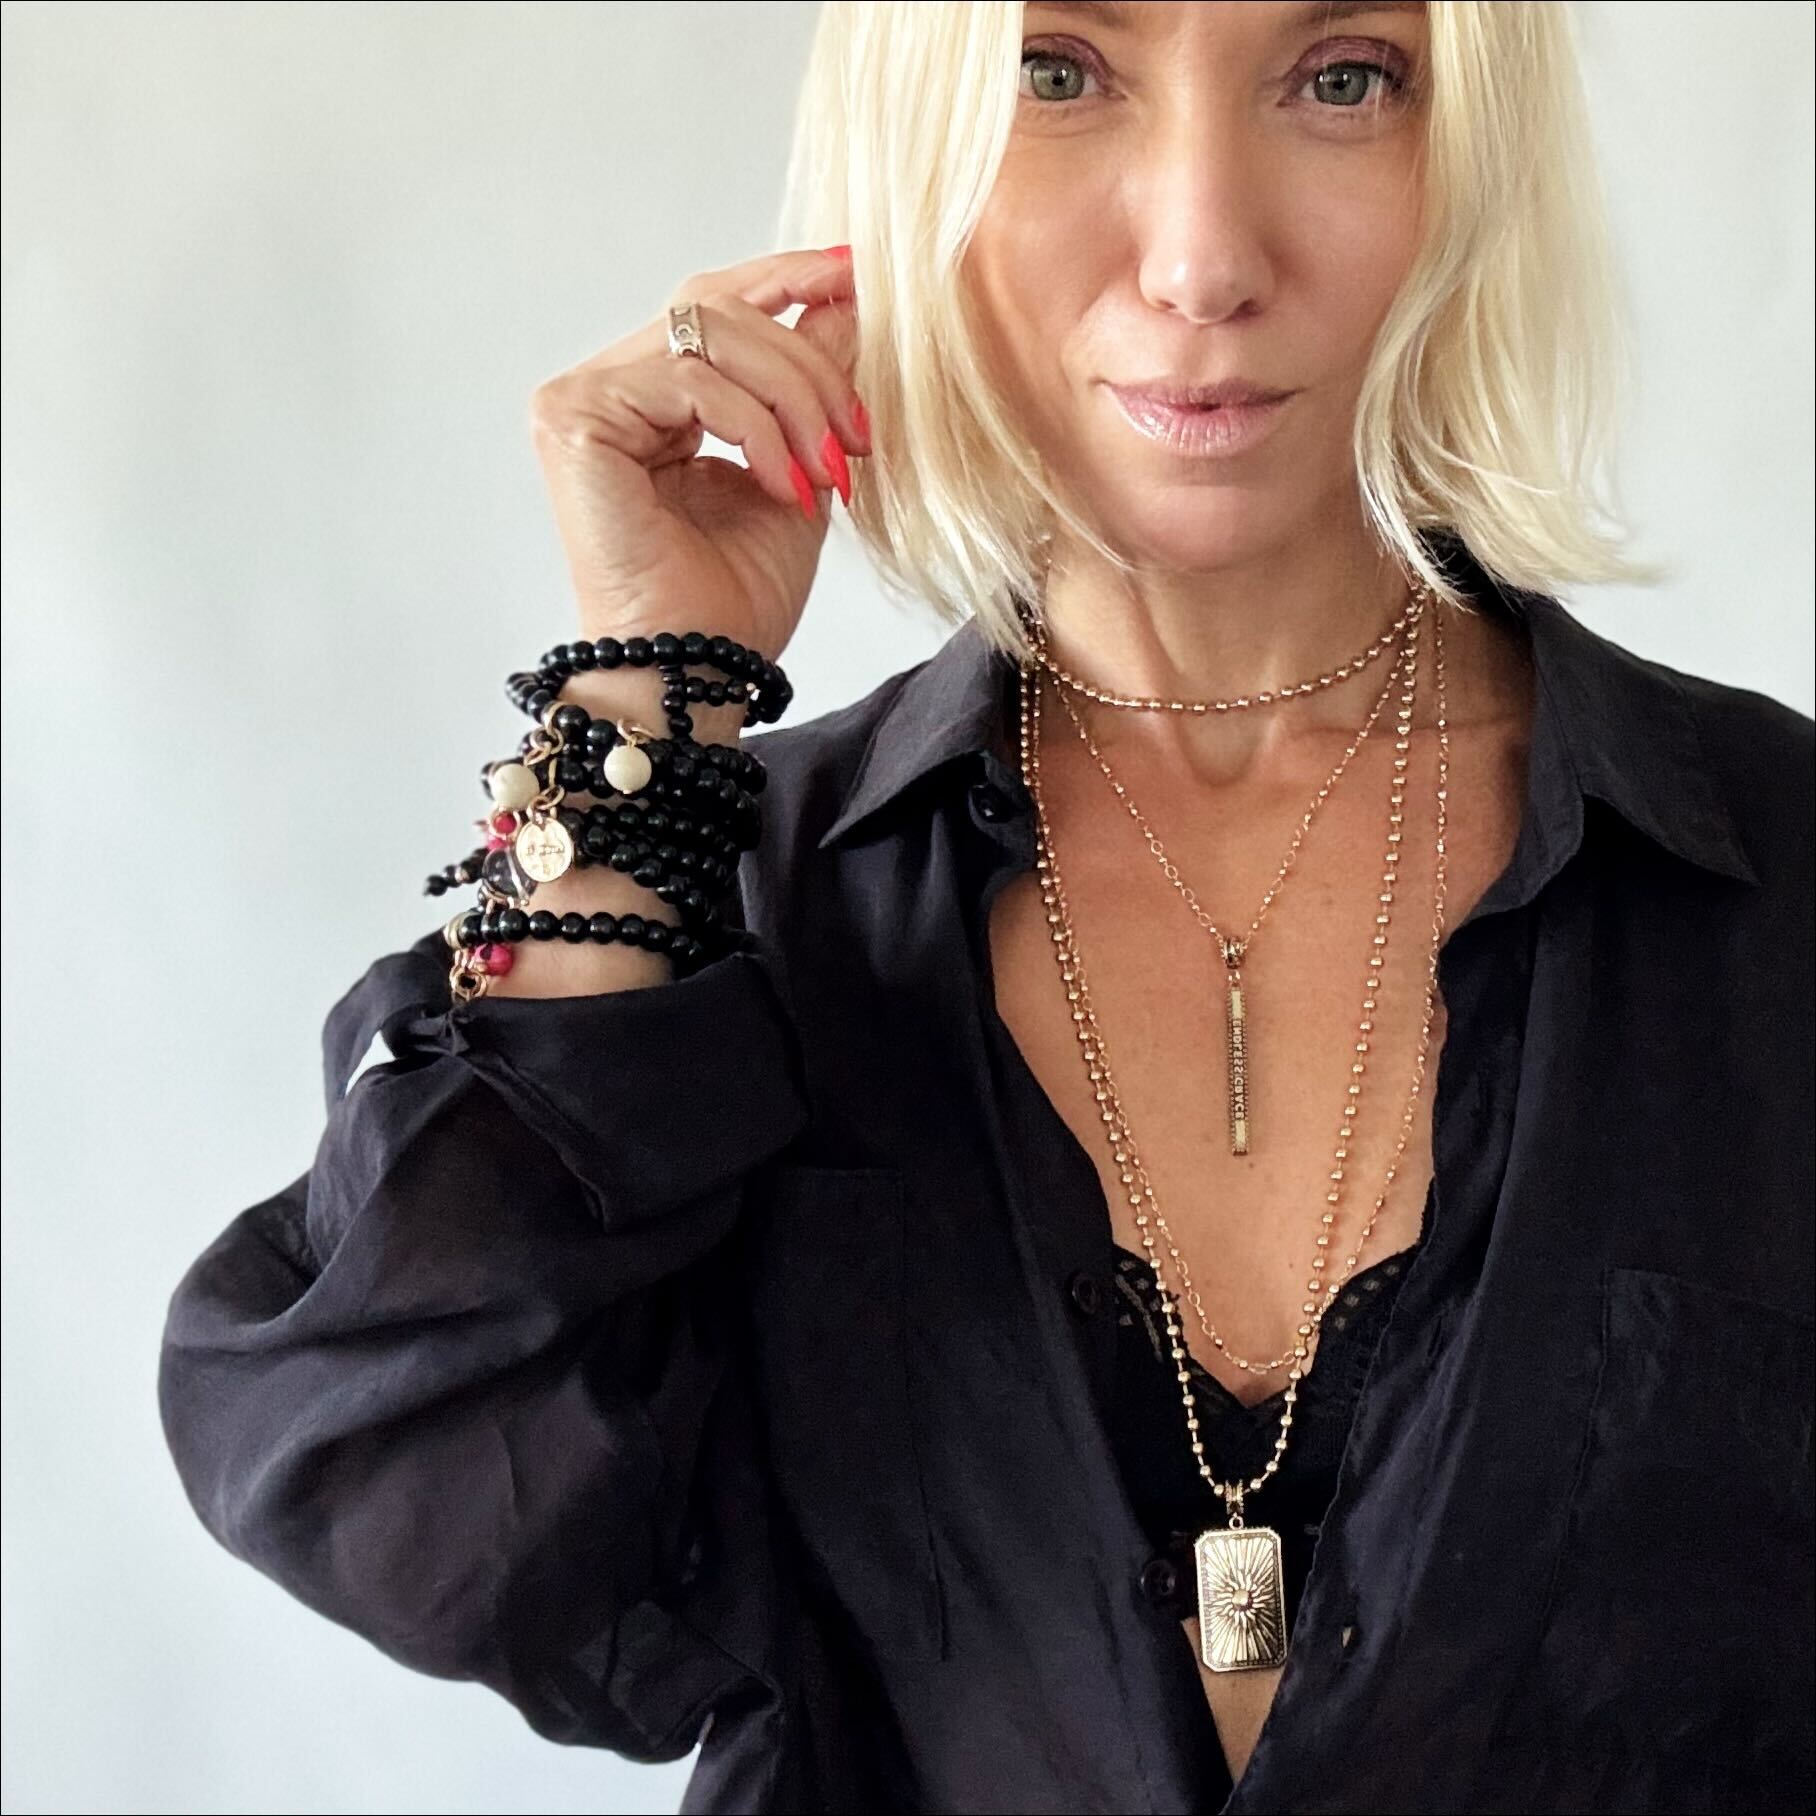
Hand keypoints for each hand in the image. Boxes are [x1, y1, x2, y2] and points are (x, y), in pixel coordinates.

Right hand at [527, 247, 866, 664]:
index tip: (857, 272)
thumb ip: (811, 382)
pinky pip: (692, 381)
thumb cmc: (734, 599)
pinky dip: (756, 429)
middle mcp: (610, 389)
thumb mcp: (799, 467)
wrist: (698, 672)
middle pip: (719, 308)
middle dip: (808, 363)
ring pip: (711, 334)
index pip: (715, 306)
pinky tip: (783, 486)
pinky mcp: (574, 419)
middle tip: (856, 435)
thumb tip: (847, 297)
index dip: (786, 277)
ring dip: (795, 399)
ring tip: (828, 472)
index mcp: (654, 398)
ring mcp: (584, 400)